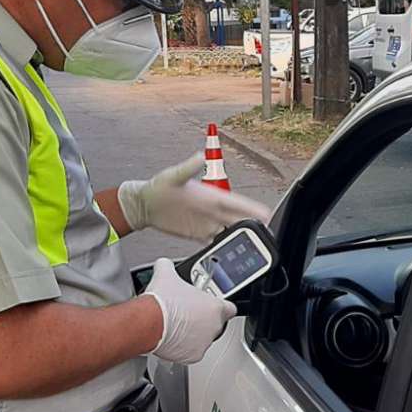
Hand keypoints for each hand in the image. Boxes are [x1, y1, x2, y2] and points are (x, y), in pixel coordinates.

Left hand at [117, 154, 271, 240]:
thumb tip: (199, 156)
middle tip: (266, 235)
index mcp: (211, 195)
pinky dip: (223, 248)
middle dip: (252, 227)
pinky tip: (230, 255)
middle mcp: (212, 209)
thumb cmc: (159, 186)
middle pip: (238, 219)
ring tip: (251, 249)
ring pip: (229, 232)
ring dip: (239, 239)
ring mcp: (206, 222)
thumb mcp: (172, 176)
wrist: (146, 204)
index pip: (236, 202)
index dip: (252, 209)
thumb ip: (187, 169)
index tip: (265, 214)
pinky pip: (214, 242)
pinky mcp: (197, 234)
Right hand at [145, 258, 237, 363]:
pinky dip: (182, 347)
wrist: (149, 323)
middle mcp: (214, 327)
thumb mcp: (166, 274)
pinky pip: (190, 352)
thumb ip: (169, 267)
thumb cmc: (162, 301)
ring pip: (201, 339)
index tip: (209, 305)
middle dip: (201, 319)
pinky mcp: (192, 356)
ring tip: (175, 325)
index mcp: (215, 308)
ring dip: (192, 334)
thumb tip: (164, 264)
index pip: (230, 308)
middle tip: (186, 313)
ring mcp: (204, 343)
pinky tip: (171, 337)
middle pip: (214, 324)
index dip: (220, 306)